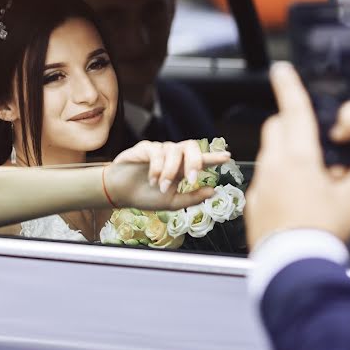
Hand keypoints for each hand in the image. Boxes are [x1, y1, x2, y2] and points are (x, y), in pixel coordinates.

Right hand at [107, 140, 230, 210]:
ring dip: (169, 171)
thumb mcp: (171, 203)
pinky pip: (156, 153)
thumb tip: (214, 191)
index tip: (228, 157)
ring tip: (160, 186)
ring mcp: (159, 150)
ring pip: (173, 152)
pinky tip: (151, 179)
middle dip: (194, 161)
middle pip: (190, 146)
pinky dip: (156, 168)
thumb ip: (192, 198)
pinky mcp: (145, 147)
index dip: (214, 157)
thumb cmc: (145, 196)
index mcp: (181, 168)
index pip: (200, 159)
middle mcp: (172, 156)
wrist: (121, 194)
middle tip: (192, 177)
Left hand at [245, 62, 349, 248]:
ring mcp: (260, 184)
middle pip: (277, 127)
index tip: (282, 70)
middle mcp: (274, 166)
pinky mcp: (254, 202)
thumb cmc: (320, 234)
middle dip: (292, 122)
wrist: (292, 267)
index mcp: (298, 158)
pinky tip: (298, 196)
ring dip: (287, 152)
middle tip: (314, 136)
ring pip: (271, 152)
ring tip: (312, 174)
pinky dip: (280, 177)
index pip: (294, 111)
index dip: (289, 86)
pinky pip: (266, 178)